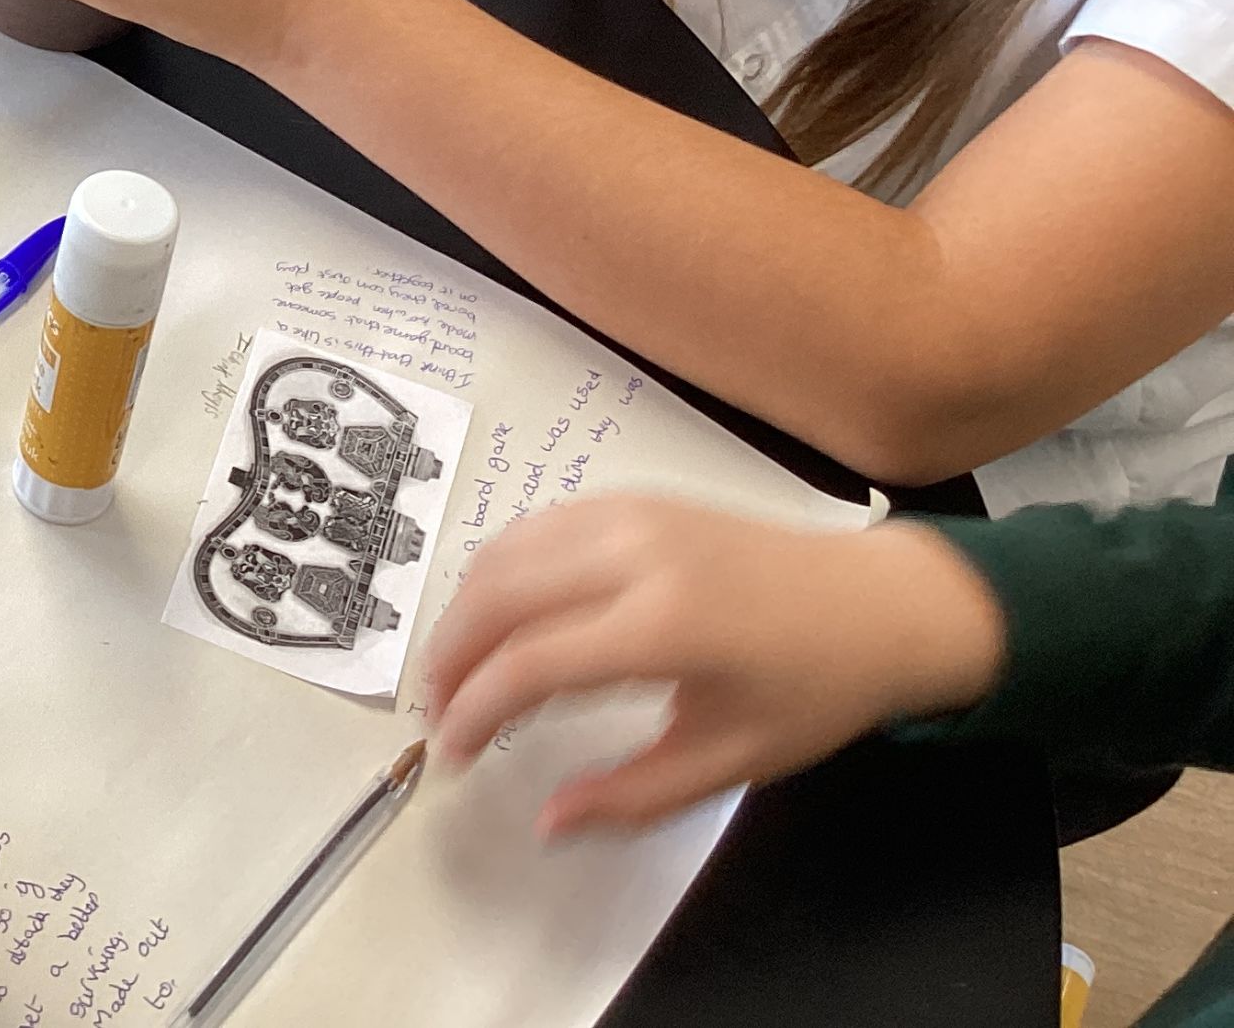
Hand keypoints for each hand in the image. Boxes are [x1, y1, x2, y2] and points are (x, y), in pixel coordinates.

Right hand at [424, 498, 1007, 838]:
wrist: (882, 604)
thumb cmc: (816, 688)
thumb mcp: (731, 760)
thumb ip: (632, 795)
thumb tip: (549, 820)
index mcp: (665, 625)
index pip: (530, 664)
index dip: (474, 711)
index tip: (452, 752)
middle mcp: (636, 555)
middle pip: (498, 595)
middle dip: (450, 656)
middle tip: (437, 710)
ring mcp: (632, 514)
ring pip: (506, 550)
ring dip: (465, 608)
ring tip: (457, 667)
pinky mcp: (634, 499)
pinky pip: (538, 525)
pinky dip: (500, 568)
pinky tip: (498, 611)